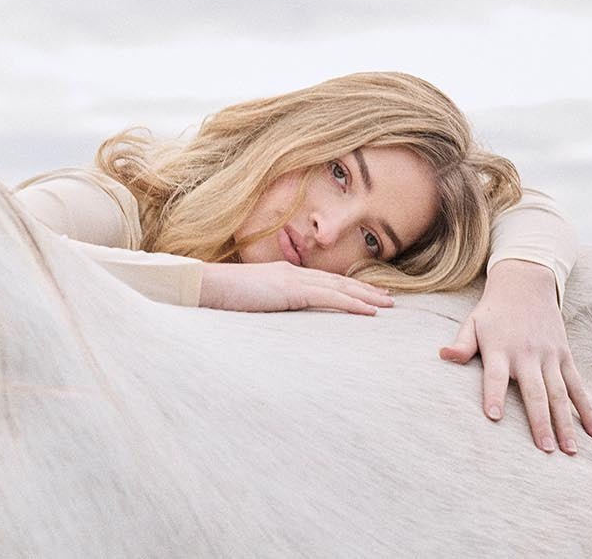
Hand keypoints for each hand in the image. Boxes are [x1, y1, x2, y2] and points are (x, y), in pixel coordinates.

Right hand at [198, 261, 393, 315]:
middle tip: (388, 298)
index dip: (347, 288)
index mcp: (283, 275)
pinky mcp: (290, 290)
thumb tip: (272, 318)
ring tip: (387, 305)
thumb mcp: (248, 302)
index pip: (322, 281)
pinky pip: (329, 298)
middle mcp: (292, 273)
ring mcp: (292, 279)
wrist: (203, 286)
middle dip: (364, 290)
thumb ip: (265, 306)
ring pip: (339, 287)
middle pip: (337, 281)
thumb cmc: (219, 297)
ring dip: (365, 296)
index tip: (365, 294)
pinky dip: (352, 303)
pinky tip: (369, 311)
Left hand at [439, 260, 591, 453]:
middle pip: (535, 392)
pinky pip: (578, 386)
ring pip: (560, 394)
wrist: (526, 284)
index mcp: (500, 349)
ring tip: (570, 451)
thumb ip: (461, 344)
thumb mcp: (472, 323)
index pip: (496, 376)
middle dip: (540, 421)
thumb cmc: (493, 313)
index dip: (494, 395)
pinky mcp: (565, 356)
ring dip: (566, 423)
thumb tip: (443, 355)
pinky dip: (587, 410)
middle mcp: (527, 354)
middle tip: (544, 450)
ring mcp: (549, 356)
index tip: (494, 417)